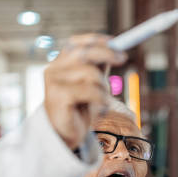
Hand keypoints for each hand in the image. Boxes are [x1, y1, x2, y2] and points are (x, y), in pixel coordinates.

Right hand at [43, 34, 126, 149]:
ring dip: (104, 87)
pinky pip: (90, 91)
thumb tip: (114, 50)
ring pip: (90, 73)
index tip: (116, 42)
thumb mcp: (91, 85)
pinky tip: (101, 110)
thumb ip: (98, 68)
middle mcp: (54, 69)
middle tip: (123, 58)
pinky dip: (101, 99)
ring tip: (102, 101)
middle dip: (107, 53)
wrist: (64, 136)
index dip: (96, 39)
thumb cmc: (79, 110)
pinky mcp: (57, 96)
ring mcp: (54, 82)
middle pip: (84, 52)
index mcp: (60, 64)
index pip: (76, 42)